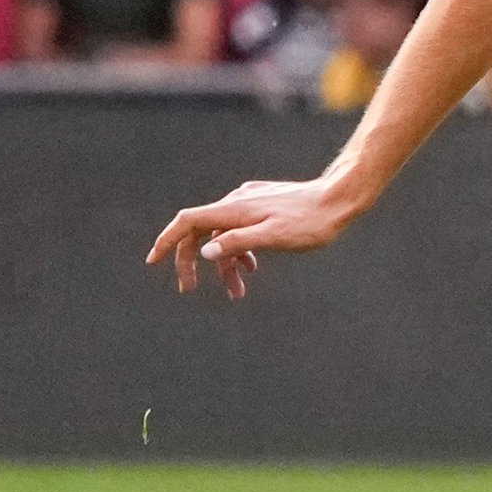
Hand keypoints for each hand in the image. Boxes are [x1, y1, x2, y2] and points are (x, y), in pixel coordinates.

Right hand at [147, 173, 366, 298]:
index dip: (167, 240)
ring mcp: (249, 203)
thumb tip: (204, 252)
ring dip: (224, 264)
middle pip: (200, 232)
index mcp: (233, 210)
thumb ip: (238, 244)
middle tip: (190, 289)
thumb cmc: (310, 222)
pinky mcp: (262, 207)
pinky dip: (239, 252)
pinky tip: (251, 268)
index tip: (153, 260)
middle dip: (192, 262)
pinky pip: (239, 231)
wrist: (339, 200)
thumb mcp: (273, 237)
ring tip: (237, 291)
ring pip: (223, 236)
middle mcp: (236, 203)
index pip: (187, 222)